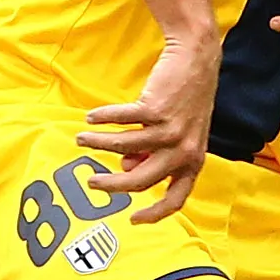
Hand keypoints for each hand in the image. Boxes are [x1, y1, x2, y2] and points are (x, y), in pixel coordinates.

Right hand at [76, 34, 218, 223]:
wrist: (197, 60)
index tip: (133, 219)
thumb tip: (126, 167)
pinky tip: (92, 117)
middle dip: (111, 185)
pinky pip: (120, 120)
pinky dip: (102, 119)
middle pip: (140, 181)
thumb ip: (155, 155)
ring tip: (82, 139)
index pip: (176, 198)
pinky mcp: (156, 110)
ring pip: (123, 148)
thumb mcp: (177, 135)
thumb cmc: (185, 100)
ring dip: (98, 144)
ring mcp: (171, 131)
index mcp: (193, 161)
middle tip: (92, 182)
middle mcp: (184, 150)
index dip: (154, 214)